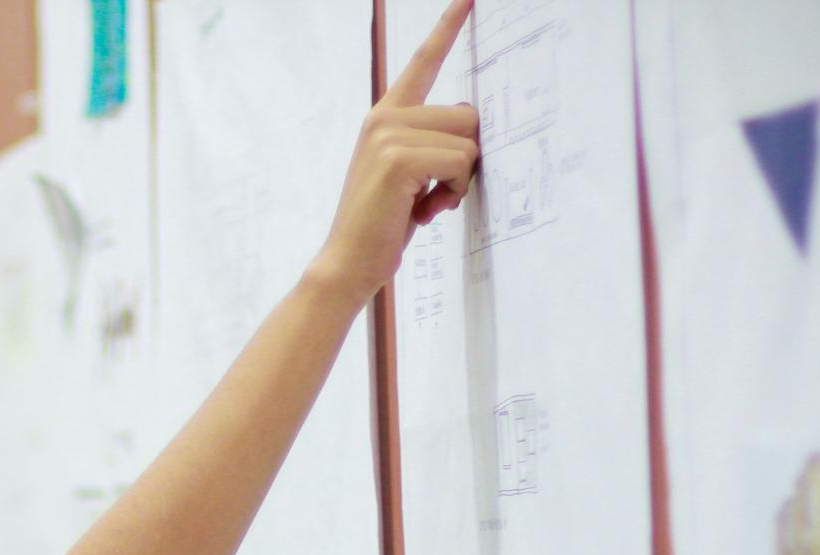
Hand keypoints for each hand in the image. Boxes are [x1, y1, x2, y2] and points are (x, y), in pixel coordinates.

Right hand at [311, 0, 481, 306]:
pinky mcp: (398, 158)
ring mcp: (388, 134)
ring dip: (460, 180)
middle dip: (465, 158)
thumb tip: (472, 134)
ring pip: (468, 141)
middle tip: (437, 192)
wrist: (348, 262)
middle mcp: (384, 117)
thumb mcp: (408, 176)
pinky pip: (460, 161)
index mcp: (385, 116)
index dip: (447, 27)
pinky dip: (454, 191)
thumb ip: (430, 144)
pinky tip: (426, 211)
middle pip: (467, 113)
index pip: (422, 62)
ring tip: (427, 204)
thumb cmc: (381, 225)